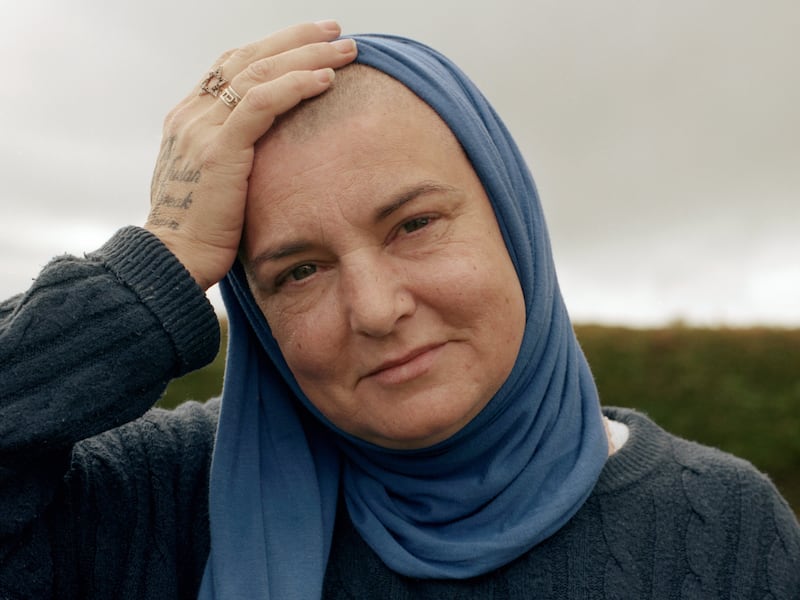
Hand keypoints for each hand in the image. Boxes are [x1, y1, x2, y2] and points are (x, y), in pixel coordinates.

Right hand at [146, 21, 356, 290]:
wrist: (172, 262)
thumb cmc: (200, 234)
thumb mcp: (213, 185)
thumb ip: (231, 157)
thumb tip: (264, 155)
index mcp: (189, 119)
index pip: (234, 66)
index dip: (275, 49)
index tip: (312, 43)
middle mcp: (192, 114)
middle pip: (249, 57)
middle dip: (296, 40)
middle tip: (335, 32)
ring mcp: (201, 128)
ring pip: (260, 72)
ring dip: (307, 55)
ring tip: (346, 49)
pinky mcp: (218, 149)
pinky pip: (262, 103)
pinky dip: (296, 86)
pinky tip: (326, 79)